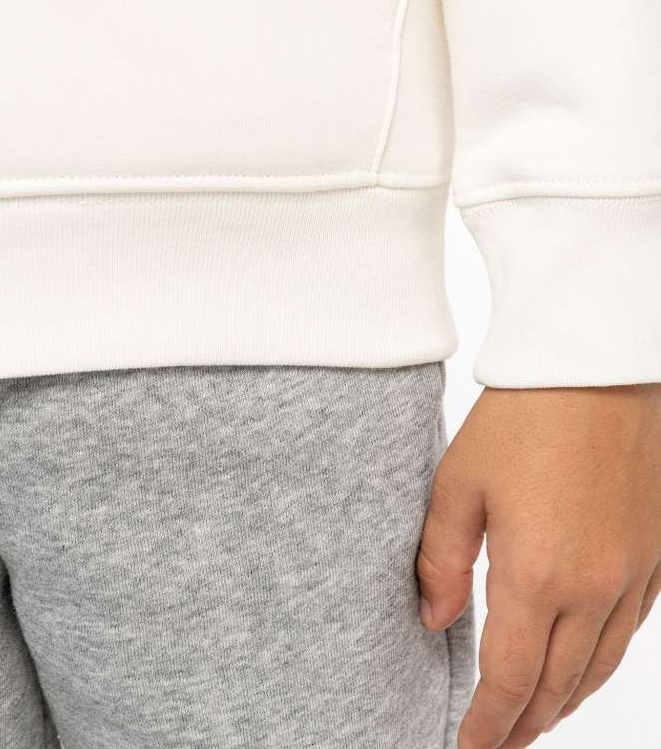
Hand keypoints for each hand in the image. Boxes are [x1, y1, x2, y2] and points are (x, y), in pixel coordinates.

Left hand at [416, 384, 660, 747]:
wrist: (596, 363)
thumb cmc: (524, 413)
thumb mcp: (459, 482)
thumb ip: (442, 558)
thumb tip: (434, 619)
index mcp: (538, 575)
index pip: (511, 681)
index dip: (489, 725)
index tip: (469, 748)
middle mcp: (595, 588)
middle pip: (559, 686)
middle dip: (526, 724)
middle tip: (499, 744)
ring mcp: (634, 573)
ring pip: (601, 665)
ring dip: (566, 701)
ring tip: (537, 717)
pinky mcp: (656, 551)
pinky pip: (632, 628)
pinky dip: (603, 659)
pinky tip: (585, 661)